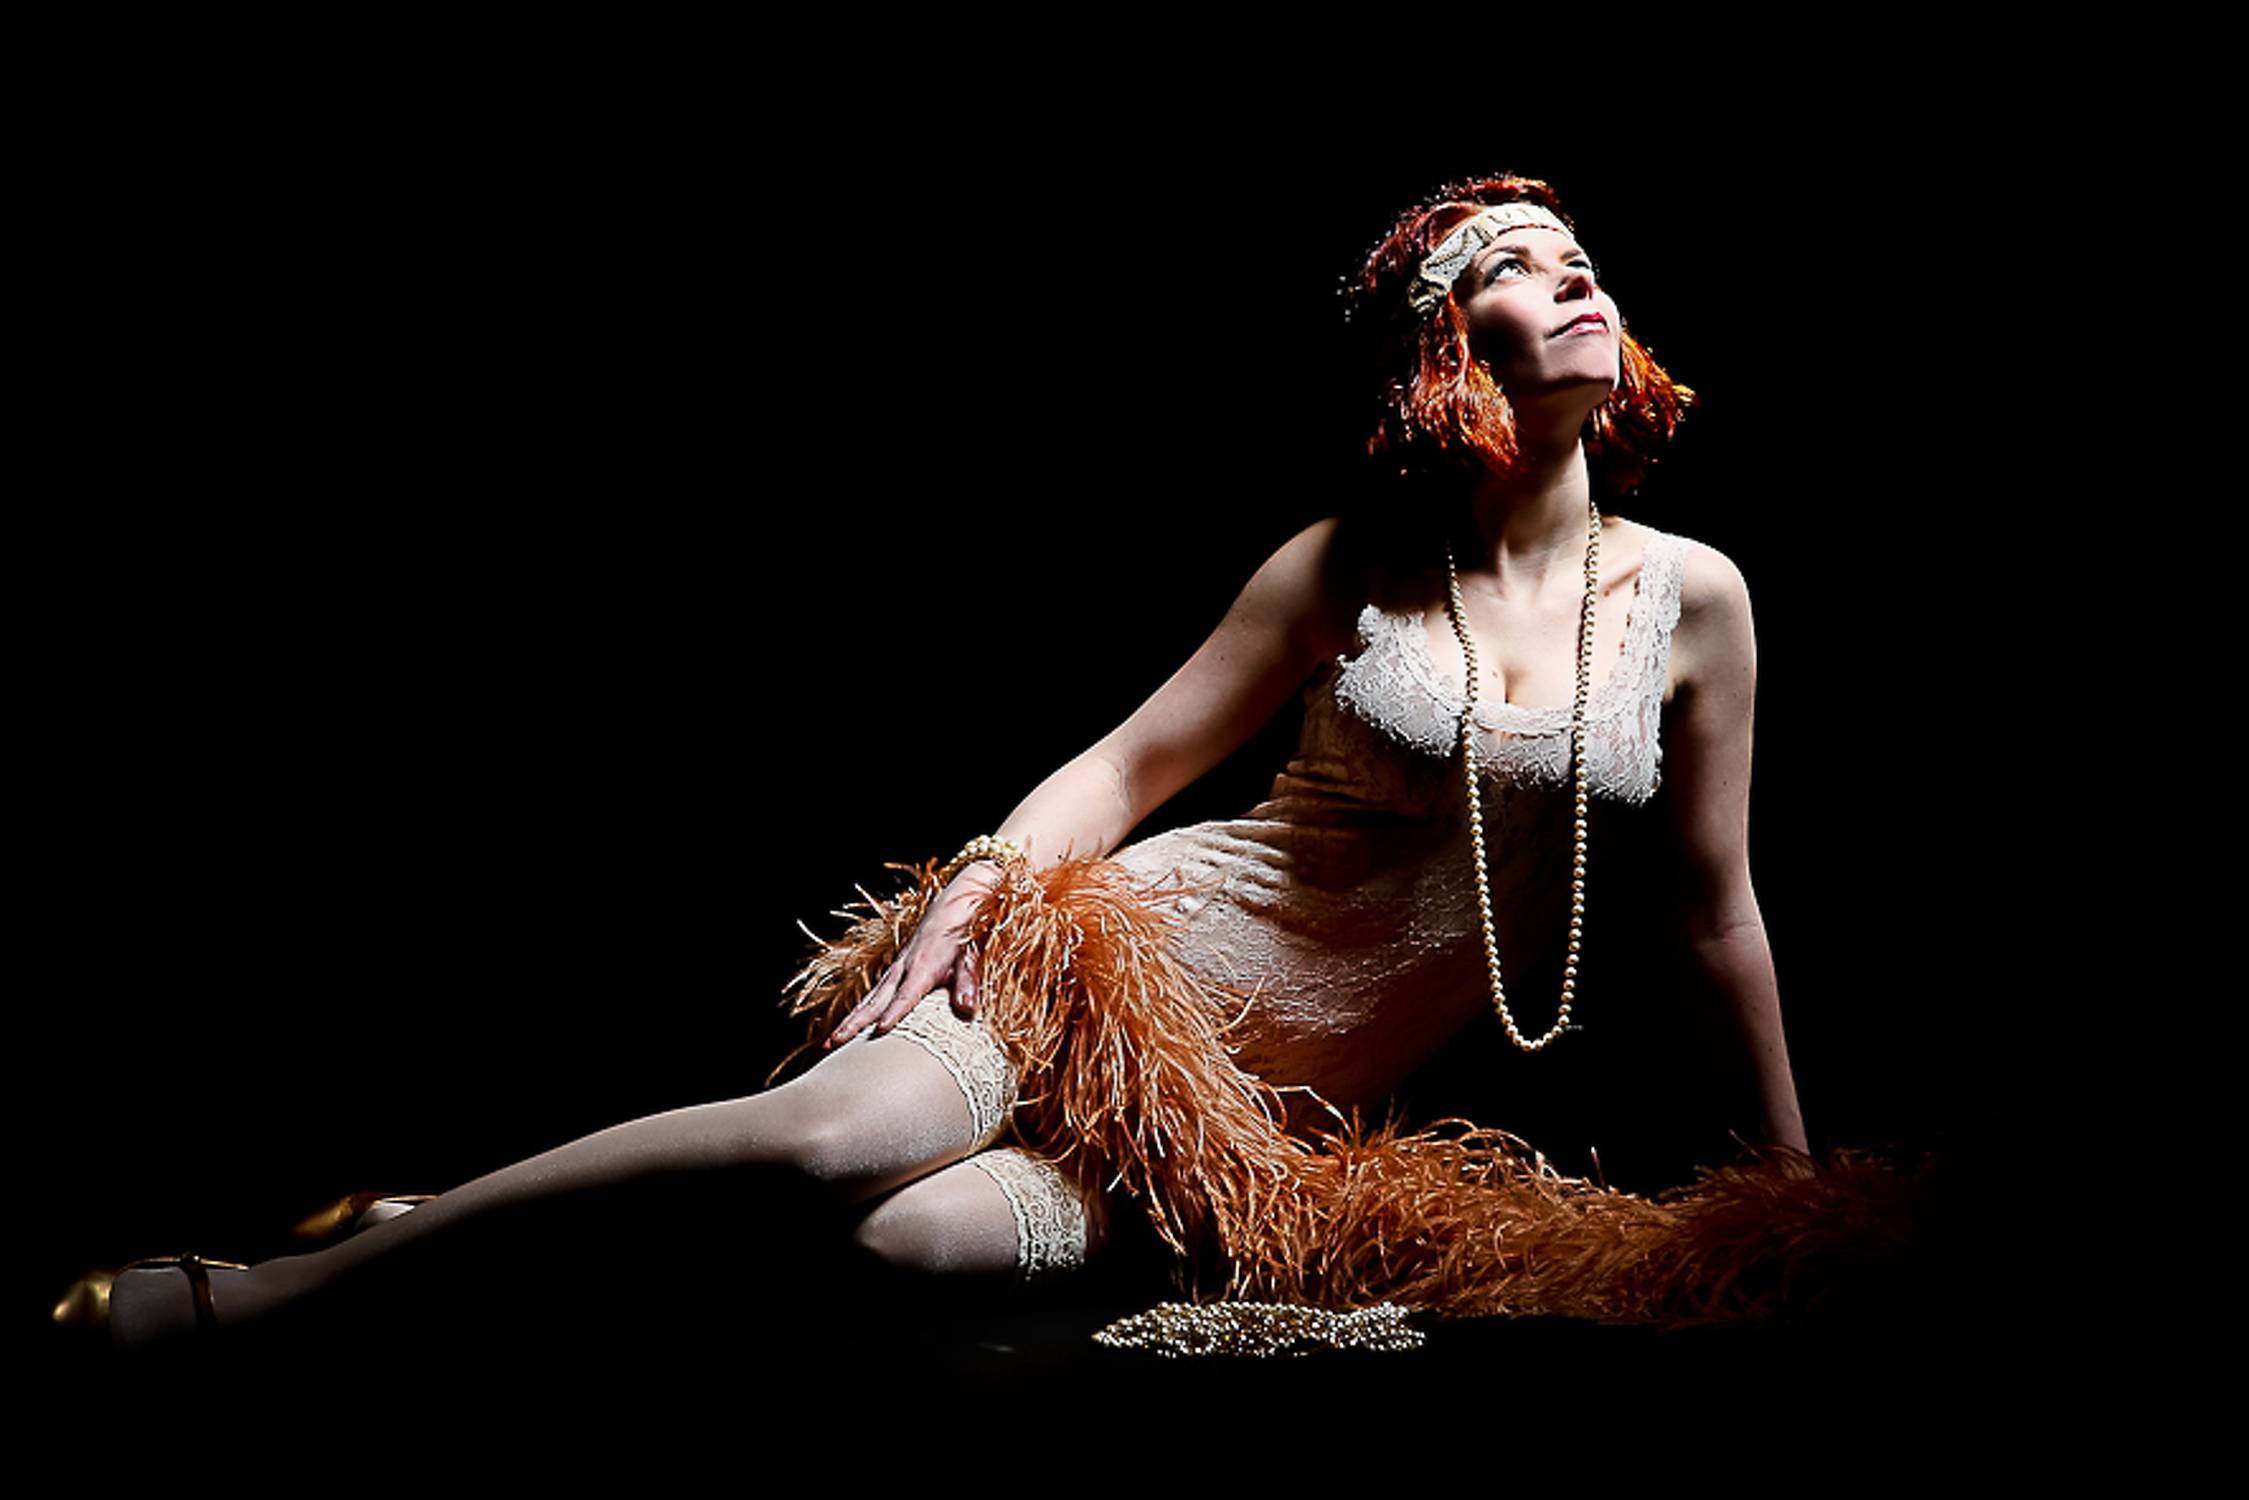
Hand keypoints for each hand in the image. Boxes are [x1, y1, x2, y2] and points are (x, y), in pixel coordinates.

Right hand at [824, 864, 994, 1047]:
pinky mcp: (895, 971)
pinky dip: (858, 1011)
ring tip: (829, 1042)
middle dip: (854, 1023)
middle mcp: (903, 969)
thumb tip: (967, 1008)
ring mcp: (896, 970)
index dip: (894, 1013)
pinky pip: (873, 995)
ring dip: (848, 1021)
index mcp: (923, 967)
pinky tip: (848, 1026)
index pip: (906, 995)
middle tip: (833, 1043)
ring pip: (868, 999)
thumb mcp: (970, 958)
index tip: (880, 1031)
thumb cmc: (962, 935)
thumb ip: (966, 983)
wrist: (951, 908)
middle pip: (875, 1001)